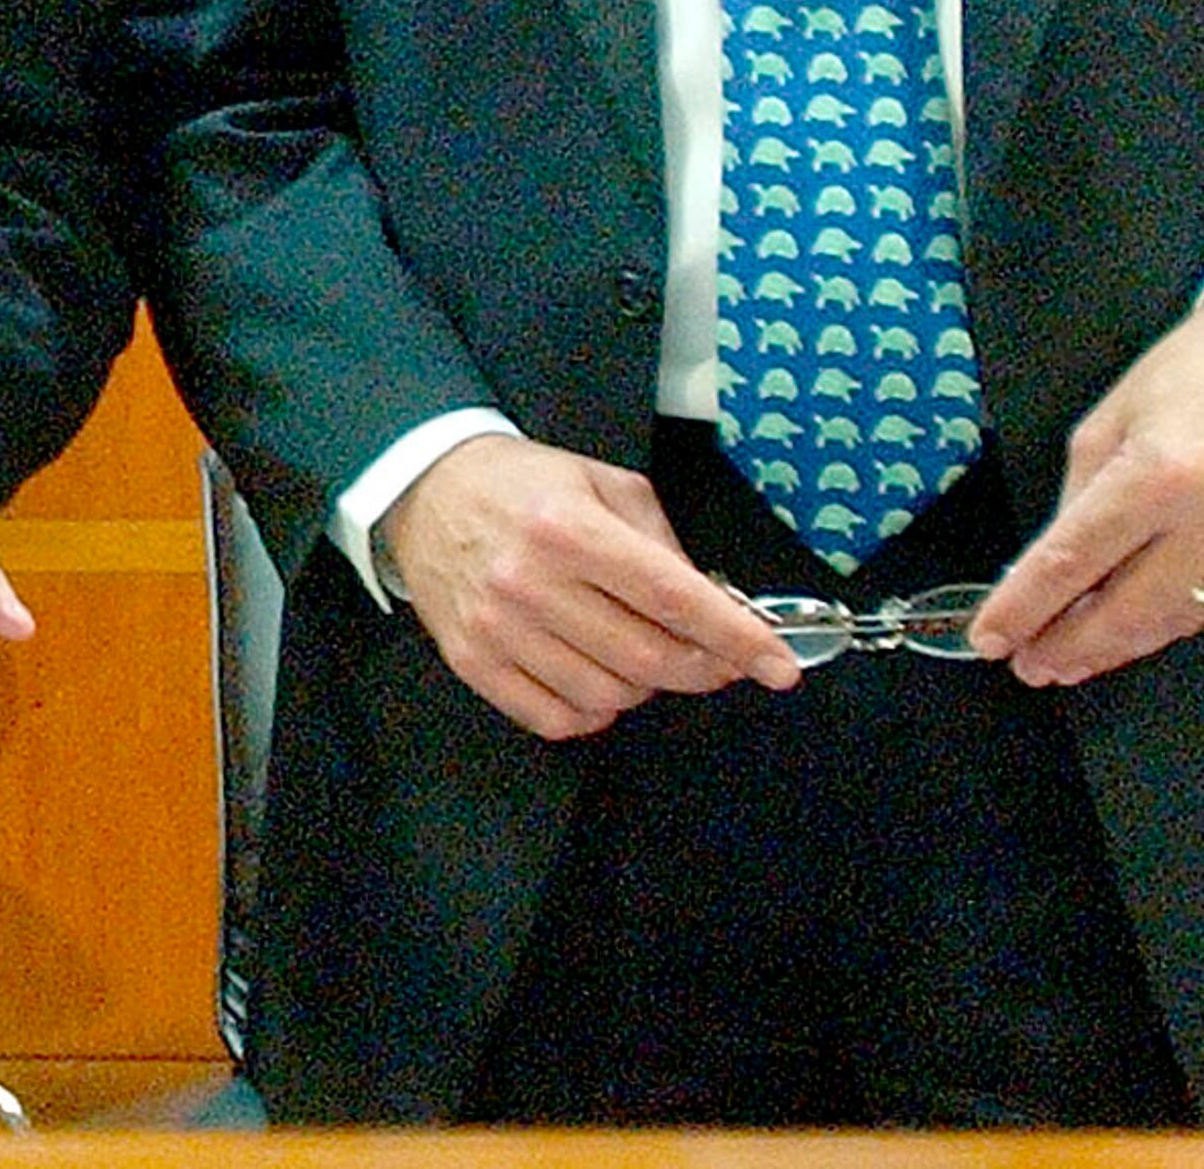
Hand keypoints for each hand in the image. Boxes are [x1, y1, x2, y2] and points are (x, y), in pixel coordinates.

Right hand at [384, 433, 802, 738]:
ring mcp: (496, 627)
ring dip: (644, 686)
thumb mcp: (603, 483)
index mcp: (569, 528)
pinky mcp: (471, 661)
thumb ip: (662, 542)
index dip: (735, 637)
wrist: (423, 488)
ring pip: (607, 695)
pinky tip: (594, 677)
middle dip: (702, 668)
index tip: (780, 667)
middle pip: (647, 658)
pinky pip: (555, 718)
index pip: (671, 597)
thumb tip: (713, 607)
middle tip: (716, 660)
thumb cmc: (522, 485)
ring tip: (637, 653)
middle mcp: (529, 581)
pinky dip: (593, 711)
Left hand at [970, 284, 1203, 685]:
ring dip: (1122, 645)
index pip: (1071, 561)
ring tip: (1075, 656)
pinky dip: (1178, 614)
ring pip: (1179, 619)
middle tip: (1033, 666)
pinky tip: (1145, 617)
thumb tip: (1050, 567)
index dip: (1023, 607)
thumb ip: (1079, 498)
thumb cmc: (1197, 372)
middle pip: (1128, 613)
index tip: (990, 637)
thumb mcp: (1109, 420)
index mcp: (1155, 474)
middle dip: (1071, 647)